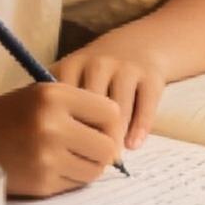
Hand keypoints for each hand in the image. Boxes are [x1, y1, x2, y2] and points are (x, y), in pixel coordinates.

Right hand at [0, 82, 123, 197]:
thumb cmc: (10, 114)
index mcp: (54, 95)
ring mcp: (46, 157)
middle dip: (103, 149)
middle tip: (87, 146)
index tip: (100, 128)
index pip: (110, 113)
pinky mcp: (41, 183)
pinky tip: (51, 166)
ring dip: (88, 165)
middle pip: (108, 147)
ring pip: (95, 170)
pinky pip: (75, 184)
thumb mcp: (42, 95)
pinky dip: (70, 178)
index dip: (110, 123)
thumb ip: (80, 108)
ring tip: (68, 155)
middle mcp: (51, 125)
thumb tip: (119, 139)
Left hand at [52, 48, 166, 148]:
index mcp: (71, 66)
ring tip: (110, 159)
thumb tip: (53, 147)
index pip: (63, 102)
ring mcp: (126, 67)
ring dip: (115, 136)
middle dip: (90, 136)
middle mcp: (98, 64)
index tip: (63, 151)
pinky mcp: (151, 75)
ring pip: (118, 109)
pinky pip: (145, 106)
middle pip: (91, 107)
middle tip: (88, 160)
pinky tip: (133, 145)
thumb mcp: (72, 77)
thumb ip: (59, 104)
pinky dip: (140, 128)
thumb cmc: (96, 74)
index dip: (63, 128)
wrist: (139, 44)